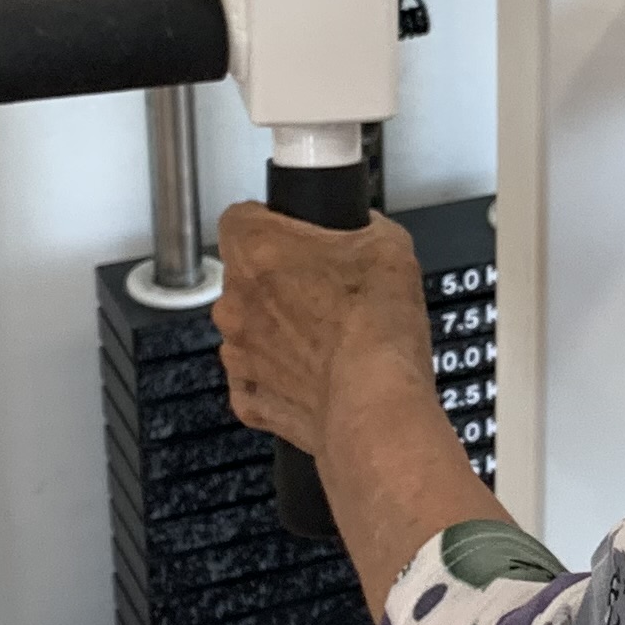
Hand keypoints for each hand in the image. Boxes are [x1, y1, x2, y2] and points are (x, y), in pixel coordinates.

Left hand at [212, 203, 435, 457]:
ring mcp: (237, 354)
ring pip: (251, 328)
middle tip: (327, 290)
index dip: (271, 223)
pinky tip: (321, 375)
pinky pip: (259, 379)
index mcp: (257, 251)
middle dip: (280, 279)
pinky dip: (284, 377)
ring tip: (331, 338)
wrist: (375, 407)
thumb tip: (363, 230)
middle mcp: (234, 302)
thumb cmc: (376, 330)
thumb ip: (364, 226)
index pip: (240, 217)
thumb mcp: (390, 246)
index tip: (297, 235)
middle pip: (245, 276)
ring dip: (281, 329)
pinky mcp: (249, 400)